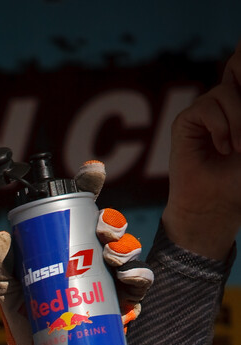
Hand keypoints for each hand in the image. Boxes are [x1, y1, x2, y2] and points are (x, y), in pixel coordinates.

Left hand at [0, 165, 152, 344]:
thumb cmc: (27, 328)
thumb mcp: (10, 297)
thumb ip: (3, 270)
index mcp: (66, 248)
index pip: (79, 209)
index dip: (88, 185)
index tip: (93, 172)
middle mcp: (90, 260)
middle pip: (110, 228)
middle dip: (112, 223)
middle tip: (104, 234)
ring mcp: (109, 282)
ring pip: (129, 254)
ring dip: (128, 251)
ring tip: (117, 261)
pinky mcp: (122, 307)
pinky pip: (139, 290)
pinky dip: (139, 283)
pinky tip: (132, 285)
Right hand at [163, 42, 240, 259]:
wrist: (218, 204)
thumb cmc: (239, 178)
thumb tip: (237, 75)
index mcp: (240, 103)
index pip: (240, 66)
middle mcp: (224, 102)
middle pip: (236, 62)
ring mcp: (204, 110)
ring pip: (225, 90)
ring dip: (237, 119)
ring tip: (237, 147)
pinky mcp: (186, 122)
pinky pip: (207, 106)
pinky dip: (220, 127)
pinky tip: (221, 148)